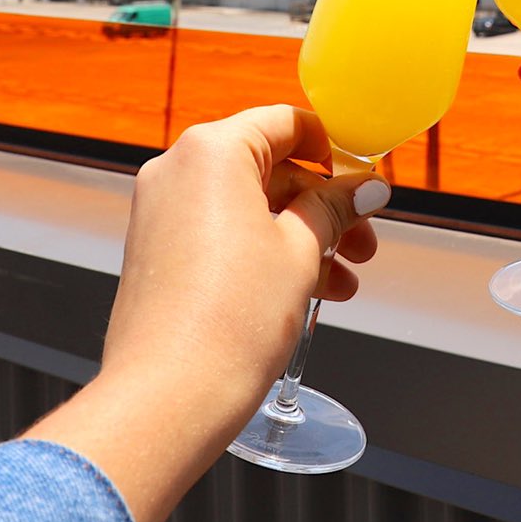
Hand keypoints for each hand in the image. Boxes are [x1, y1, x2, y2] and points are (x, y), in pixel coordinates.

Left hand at [29, 106, 387, 521]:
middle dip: (322, 206)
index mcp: (211, 151)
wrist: (168, 397)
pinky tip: (308, 292)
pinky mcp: (156, 253)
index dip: (335, 150)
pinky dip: (265, 253)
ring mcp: (160, 213)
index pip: (286, 124)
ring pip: (248, 207)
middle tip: (362, 240)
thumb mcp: (302, 252)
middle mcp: (177, 171)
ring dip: (301, 237)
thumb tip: (364, 186)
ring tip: (344, 282)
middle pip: (268, 167)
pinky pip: (222, 235)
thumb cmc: (231, 320)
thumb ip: (335, 207)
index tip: (364, 181)